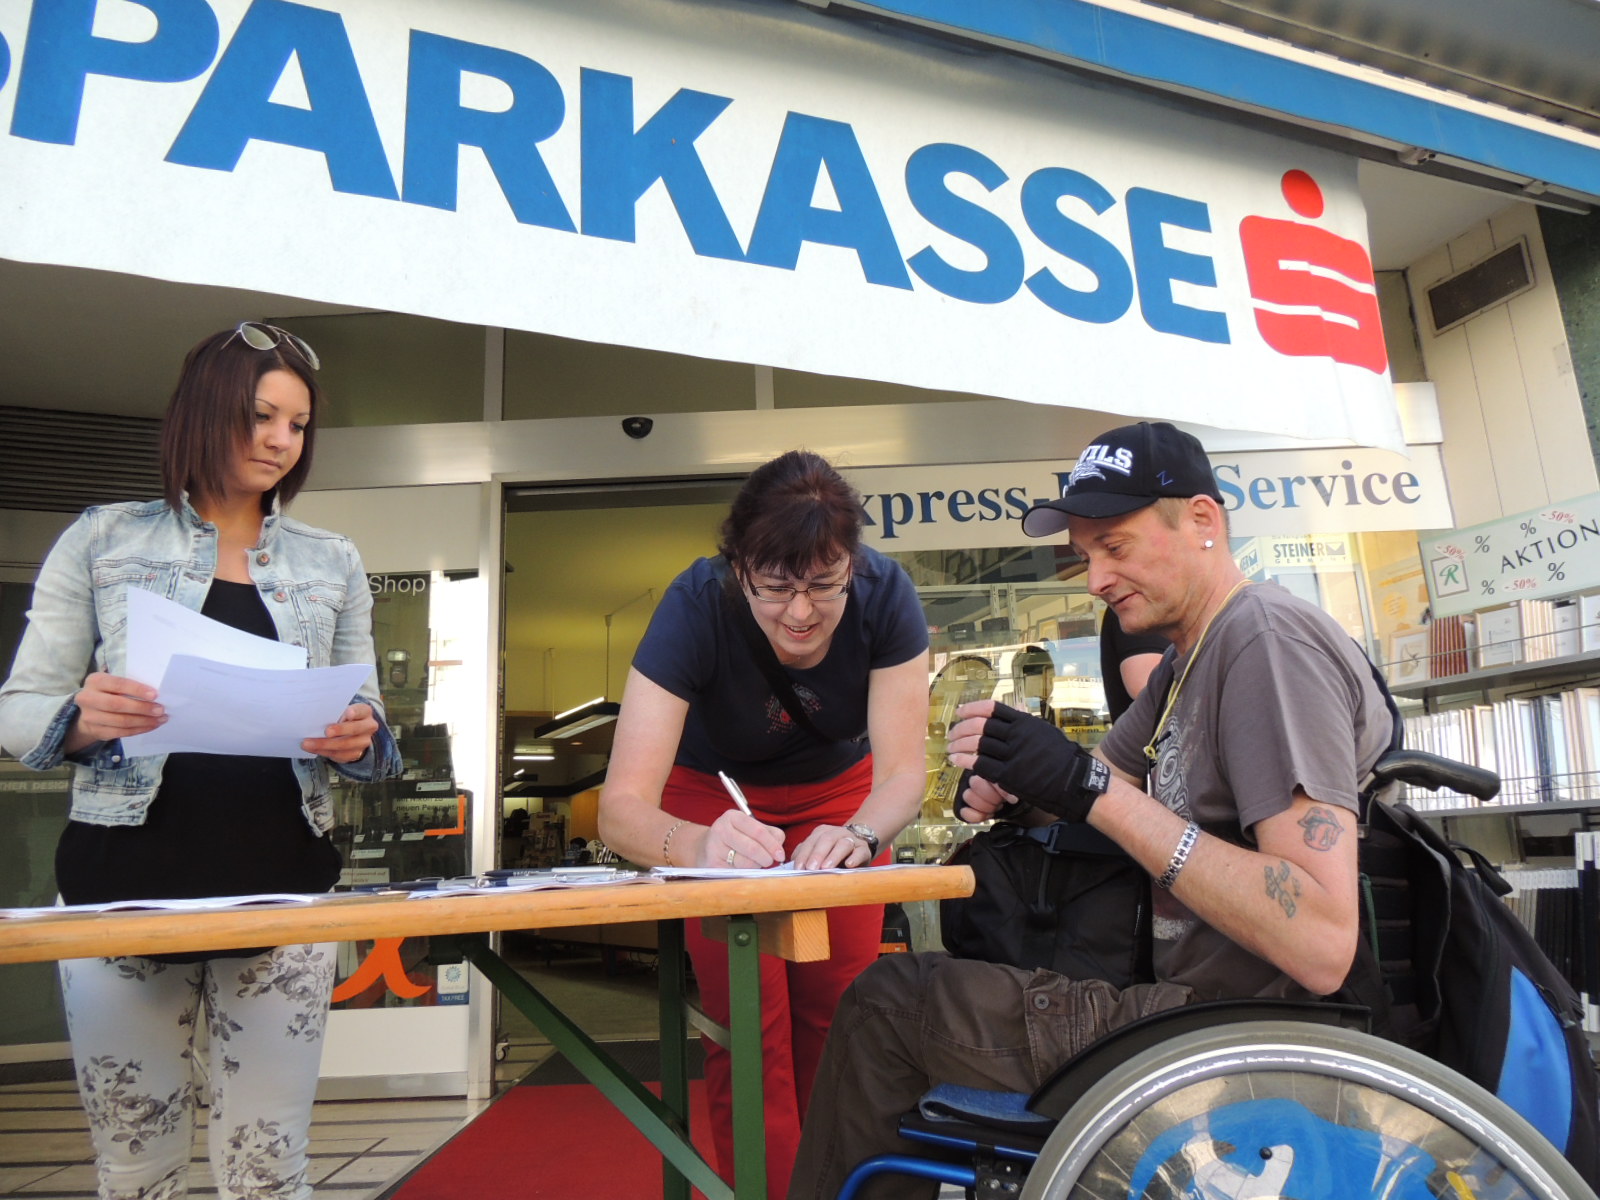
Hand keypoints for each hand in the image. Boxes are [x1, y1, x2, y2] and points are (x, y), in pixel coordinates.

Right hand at [67, 672, 164, 749]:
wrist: (89, 711)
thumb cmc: (109, 692)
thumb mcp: (113, 684)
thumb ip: (129, 686)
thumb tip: (156, 695)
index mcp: (95, 681)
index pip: (118, 684)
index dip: (137, 690)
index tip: (155, 695)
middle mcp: (88, 698)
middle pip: (117, 704)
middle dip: (142, 708)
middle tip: (160, 710)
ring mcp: (90, 716)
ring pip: (120, 721)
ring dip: (144, 721)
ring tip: (160, 719)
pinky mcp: (95, 730)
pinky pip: (120, 732)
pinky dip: (138, 729)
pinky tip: (151, 726)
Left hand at [301, 703, 378, 762]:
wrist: (352, 732)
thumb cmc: (342, 717)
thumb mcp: (341, 710)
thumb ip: (334, 712)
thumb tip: (316, 717)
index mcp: (365, 712)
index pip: (361, 711)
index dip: (355, 712)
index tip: (348, 713)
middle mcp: (368, 727)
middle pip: (355, 729)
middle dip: (340, 730)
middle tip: (326, 732)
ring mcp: (363, 742)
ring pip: (345, 745)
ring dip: (325, 745)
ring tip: (308, 744)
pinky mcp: (355, 754)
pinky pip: (339, 755)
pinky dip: (324, 752)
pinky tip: (313, 749)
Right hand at [702, 809, 785, 868]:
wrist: (705, 848)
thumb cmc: (735, 837)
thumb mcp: (750, 828)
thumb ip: (770, 834)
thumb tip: (779, 850)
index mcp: (733, 816)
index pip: (758, 831)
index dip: (772, 844)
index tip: (780, 855)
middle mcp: (721, 829)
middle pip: (752, 848)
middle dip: (766, 858)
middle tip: (769, 862)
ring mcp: (714, 847)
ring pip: (745, 863)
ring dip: (756, 866)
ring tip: (755, 863)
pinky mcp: (712, 864)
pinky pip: (737, 873)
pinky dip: (746, 873)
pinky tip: (744, 869)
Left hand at [791, 824, 874, 869]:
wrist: (858, 847)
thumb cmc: (833, 854)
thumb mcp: (818, 852)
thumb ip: (805, 856)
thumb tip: (794, 866)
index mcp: (822, 832)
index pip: (811, 842)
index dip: (804, 855)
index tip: (799, 868)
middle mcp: (837, 833)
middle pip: (826, 840)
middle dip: (817, 854)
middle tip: (811, 869)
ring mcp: (852, 840)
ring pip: (843, 844)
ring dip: (834, 856)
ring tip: (827, 868)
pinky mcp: (864, 849)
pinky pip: (860, 852)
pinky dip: (855, 858)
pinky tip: (849, 865)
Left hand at [947, 700, 1110, 822]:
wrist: (1075, 781)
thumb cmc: (1062, 758)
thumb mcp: (1045, 733)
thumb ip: (1026, 724)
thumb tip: (1013, 711)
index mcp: (1025, 722)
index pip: (992, 708)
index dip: (972, 709)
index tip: (960, 712)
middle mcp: (1017, 735)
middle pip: (980, 725)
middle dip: (960, 729)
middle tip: (951, 735)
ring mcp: (1013, 755)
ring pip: (977, 744)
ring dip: (959, 746)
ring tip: (950, 749)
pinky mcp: (1010, 775)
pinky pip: (980, 765)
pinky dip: (964, 761)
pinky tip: (957, 761)